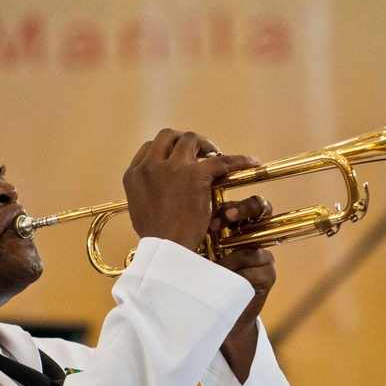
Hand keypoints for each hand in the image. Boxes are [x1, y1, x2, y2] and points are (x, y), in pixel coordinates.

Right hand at [123, 129, 258, 250]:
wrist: (166, 249)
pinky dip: (239, 160)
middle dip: (183, 140)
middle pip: (168, 136)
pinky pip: (222, 160)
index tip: (176, 156)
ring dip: (204, 144)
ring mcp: (174, 168)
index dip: (164, 149)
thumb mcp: (139, 211)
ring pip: (191, 139)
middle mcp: (151, 166)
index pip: (149, 148)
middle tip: (197, 151)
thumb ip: (144, 194)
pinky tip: (251, 162)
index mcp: (134, 174)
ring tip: (214, 154)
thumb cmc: (155, 238)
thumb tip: (154, 190)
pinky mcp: (197, 175)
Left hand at [214, 196, 276, 382]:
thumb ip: (199, 236)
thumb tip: (194, 221)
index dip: (232, 208)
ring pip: (251, 250)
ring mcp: (263, 258)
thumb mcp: (196, 255)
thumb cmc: (200, 283)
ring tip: (218, 273)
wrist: (213, 317)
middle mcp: (252, 240)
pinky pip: (255, 270)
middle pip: (260, 210)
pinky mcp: (268, 276)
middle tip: (228, 219)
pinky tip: (229, 285)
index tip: (214, 221)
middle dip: (244, 210)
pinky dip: (238, 278)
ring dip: (230, 263)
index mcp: (234, 231)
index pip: (242, 207)